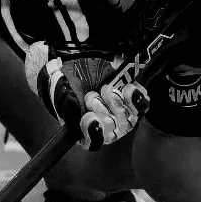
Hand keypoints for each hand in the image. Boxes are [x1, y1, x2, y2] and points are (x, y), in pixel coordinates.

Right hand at [23, 41, 145, 150]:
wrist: (79, 60)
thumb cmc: (66, 77)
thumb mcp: (59, 86)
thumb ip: (63, 96)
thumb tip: (70, 100)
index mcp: (85, 129)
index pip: (92, 141)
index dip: (92, 133)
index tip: (90, 118)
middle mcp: (105, 125)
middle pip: (112, 130)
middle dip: (103, 111)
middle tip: (93, 95)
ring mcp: (120, 114)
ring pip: (128, 119)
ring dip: (117, 103)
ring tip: (106, 88)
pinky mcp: (132, 100)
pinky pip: (141, 105)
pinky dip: (137, 97)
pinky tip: (130, 88)